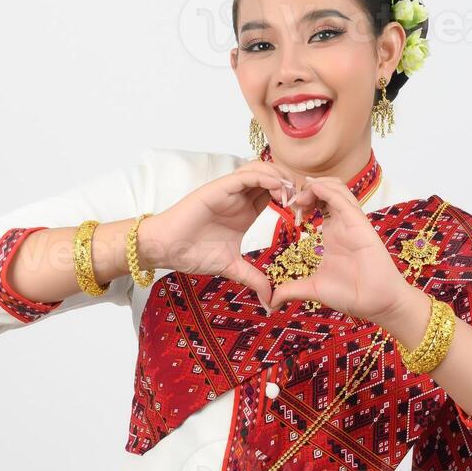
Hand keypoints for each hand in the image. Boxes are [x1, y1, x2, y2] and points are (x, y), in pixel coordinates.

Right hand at [138, 159, 303, 309]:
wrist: (167, 249)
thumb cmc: (193, 253)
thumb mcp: (233, 267)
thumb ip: (253, 279)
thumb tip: (271, 301)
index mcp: (247, 210)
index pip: (276, 193)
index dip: (293, 198)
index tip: (304, 214)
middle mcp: (240, 196)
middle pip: (273, 175)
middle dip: (292, 184)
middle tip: (304, 202)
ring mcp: (230, 190)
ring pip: (262, 169)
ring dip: (281, 178)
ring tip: (292, 196)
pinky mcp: (219, 187)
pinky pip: (247, 175)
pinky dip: (266, 177)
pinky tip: (278, 190)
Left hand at [263, 176, 414, 322]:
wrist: (376, 303)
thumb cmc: (351, 293)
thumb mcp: (312, 289)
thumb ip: (291, 289)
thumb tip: (271, 301)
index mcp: (332, 231)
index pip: (317, 202)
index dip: (300, 199)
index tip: (284, 207)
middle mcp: (342, 222)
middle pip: (326, 189)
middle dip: (306, 188)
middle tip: (289, 200)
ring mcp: (352, 221)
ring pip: (337, 188)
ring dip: (315, 186)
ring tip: (299, 198)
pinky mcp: (360, 224)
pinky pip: (344, 200)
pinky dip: (328, 191)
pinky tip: (313, 191)